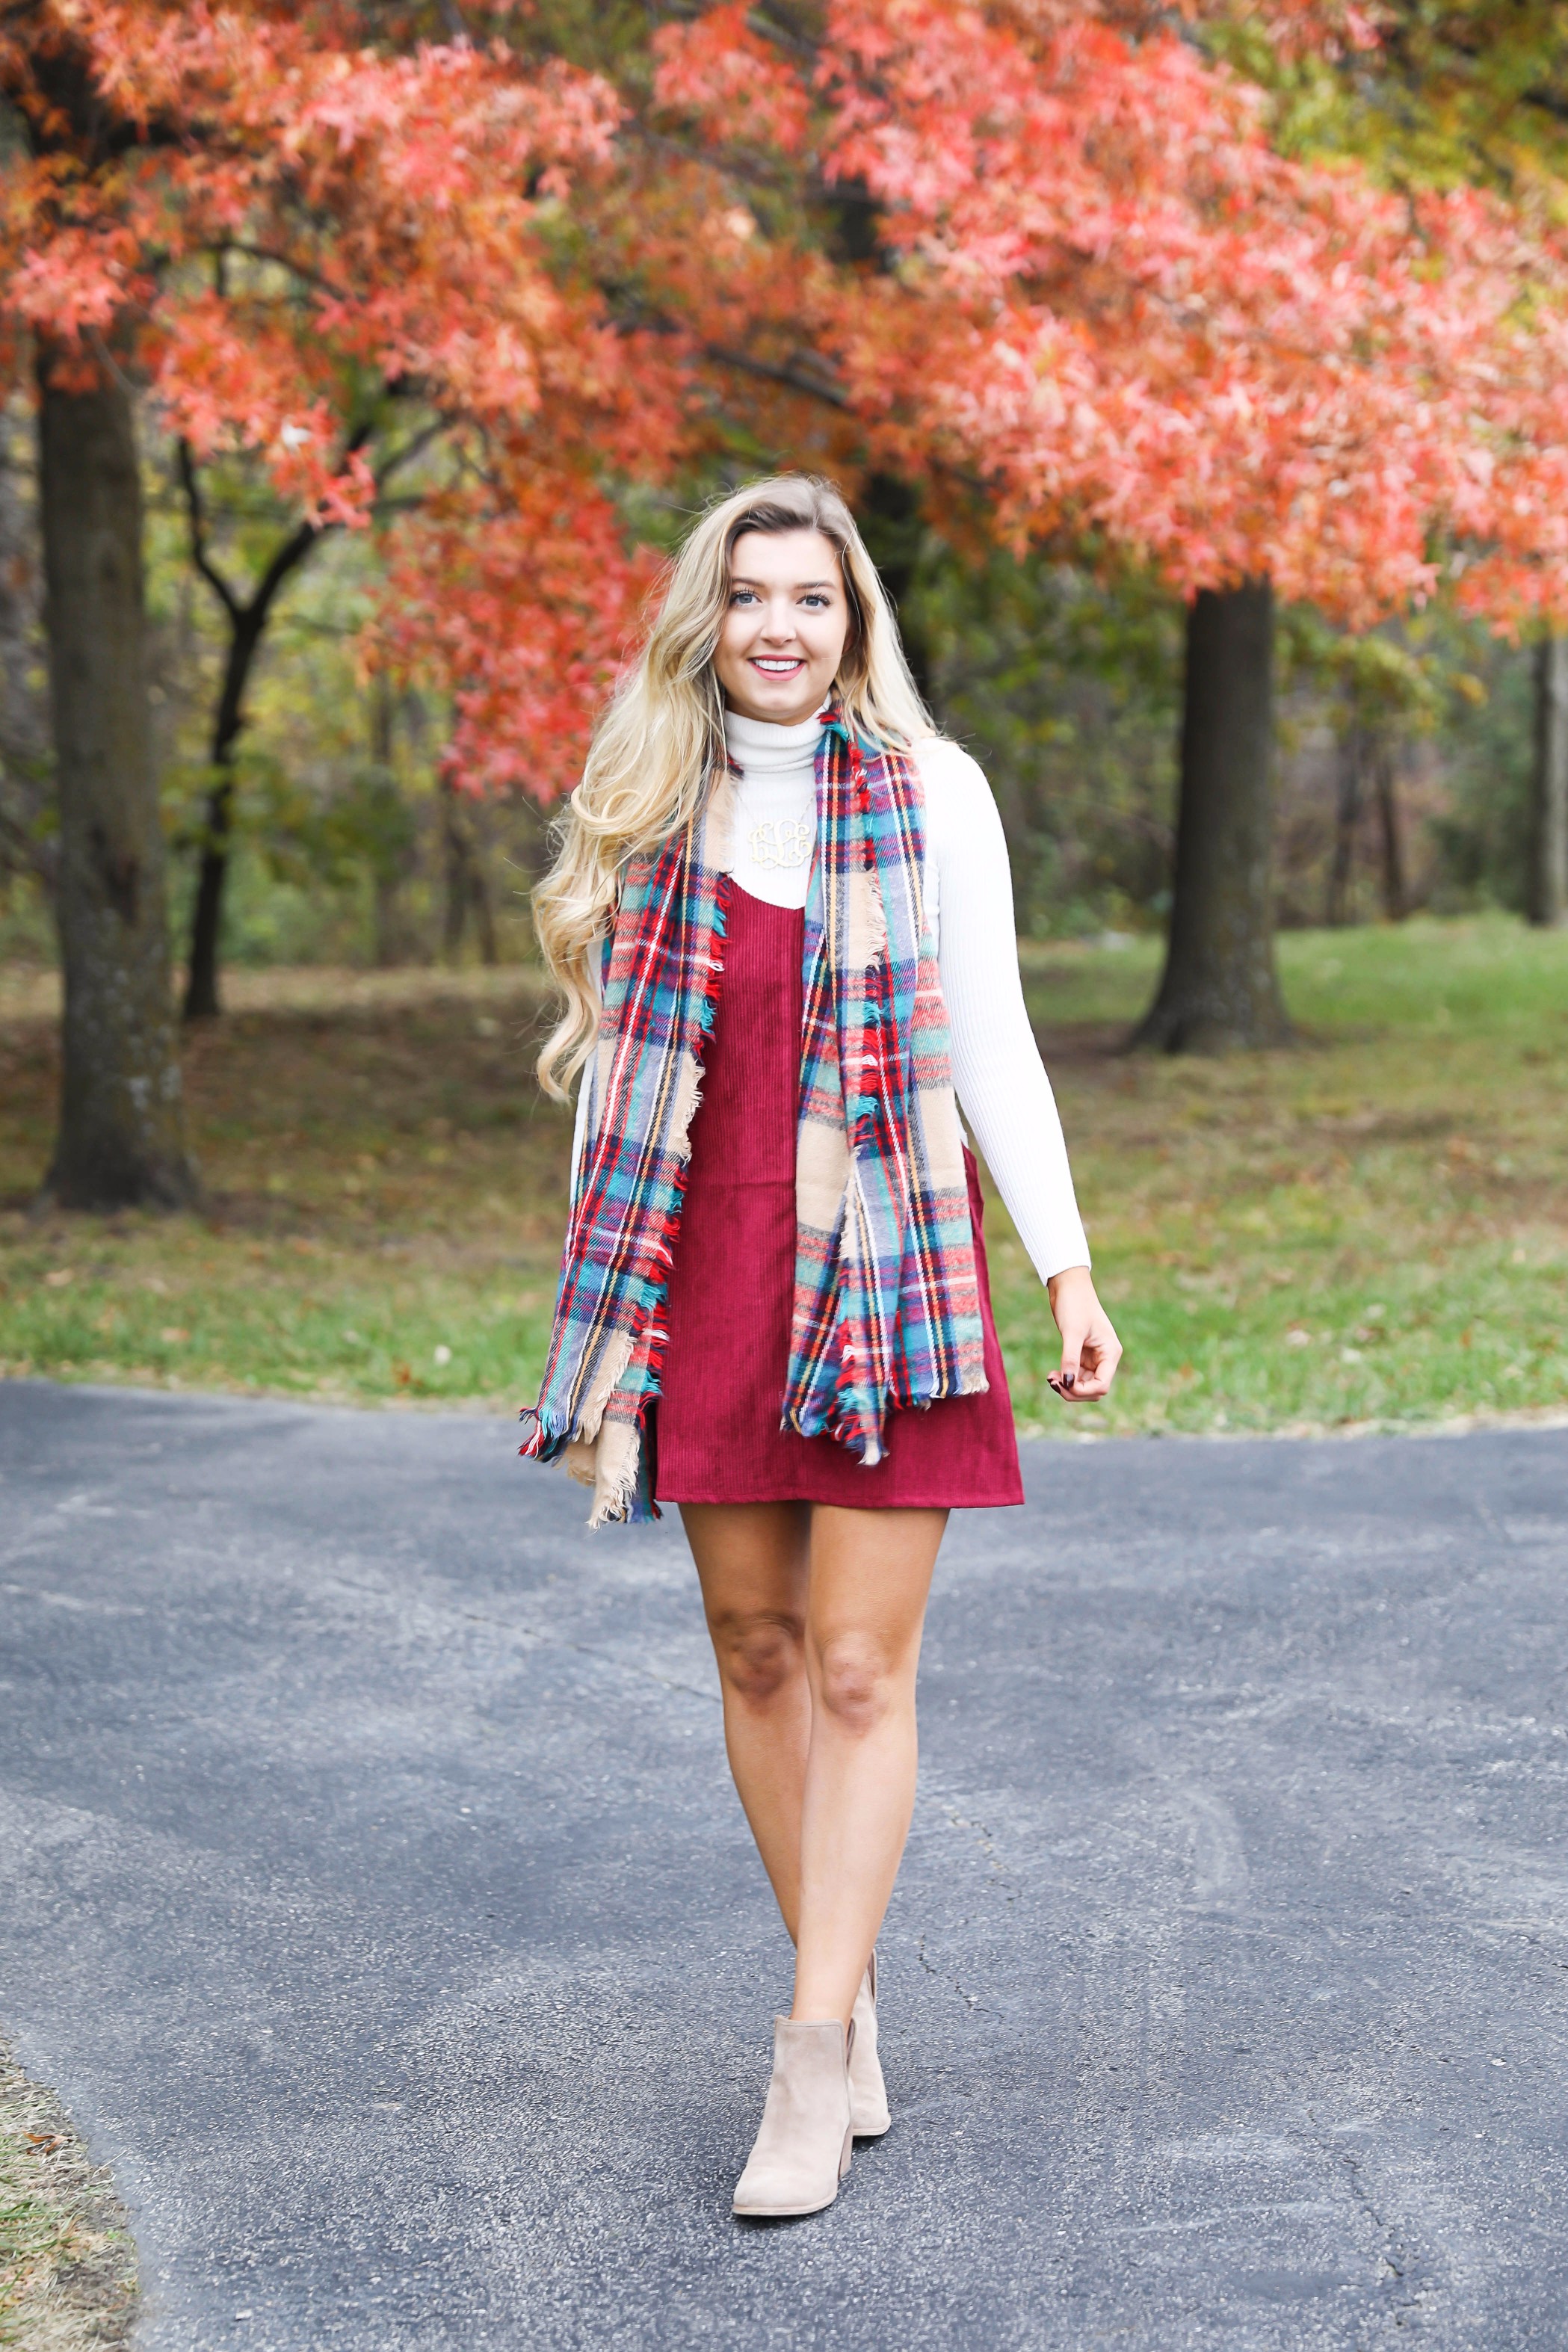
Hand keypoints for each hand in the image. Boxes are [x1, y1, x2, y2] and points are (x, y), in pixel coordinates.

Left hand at [1045, 1266, 1121, 1402]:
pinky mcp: (1082, 1355)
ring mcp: (1094, 1358)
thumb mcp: (1072, 1333)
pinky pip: (1076, 1375)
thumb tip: (1068, 1383)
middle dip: (1074, 1391)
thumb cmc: (1074, 1304)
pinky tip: (1053, 1374)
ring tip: (1050, 1378)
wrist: (1068, 1286)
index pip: (1102, 1385)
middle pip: (1093, 1389)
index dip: (1082, 1390)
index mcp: (1110, 1352)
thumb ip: (1070, 1359)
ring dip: (1068, 1386)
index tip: (1062, 1383)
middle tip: (1052, 1383)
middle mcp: (1105, 1358)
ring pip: (1084, 1385)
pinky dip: (1065, 1378)